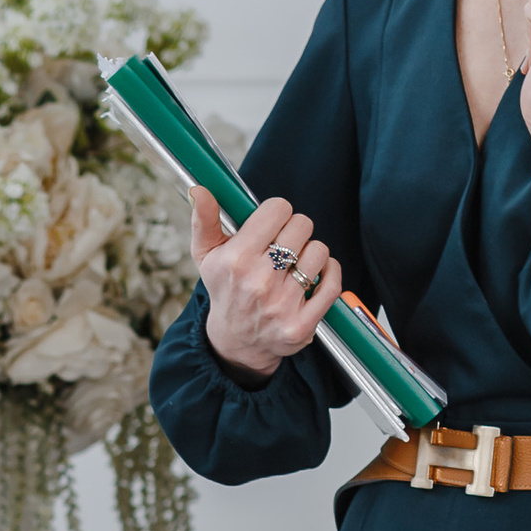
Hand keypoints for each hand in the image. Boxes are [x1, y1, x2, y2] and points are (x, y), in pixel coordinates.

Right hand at [188, 187, 340, 380]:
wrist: (236, 341)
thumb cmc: (225, 288)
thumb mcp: (206, 254)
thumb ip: (204, 219)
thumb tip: (198, 189)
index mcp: (236, 259)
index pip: (278, 209)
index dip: (277, 213)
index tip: (272, 225)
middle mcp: (259, 282)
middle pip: (302, 225)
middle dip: (294, 231)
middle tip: (283, 246)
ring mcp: (282, 305)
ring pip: (319, 251)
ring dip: (311, 253)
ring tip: (295, 264)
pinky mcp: (301, 325)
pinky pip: (332, 283)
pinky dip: (330, 273)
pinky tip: (315, 275)